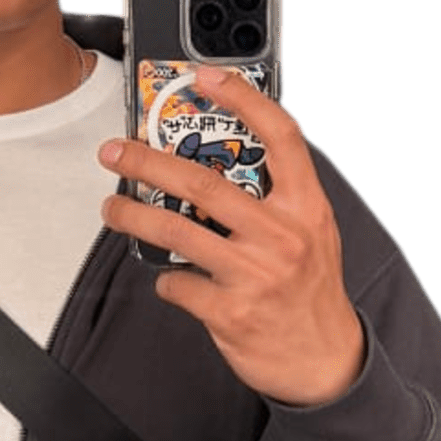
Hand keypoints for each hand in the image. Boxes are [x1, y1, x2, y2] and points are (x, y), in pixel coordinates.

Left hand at [98, 64, 364, 405]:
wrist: (326, 362)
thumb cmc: (311, 293)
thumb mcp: (312, 234)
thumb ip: (276, 200)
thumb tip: (217, 166)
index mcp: (306, 208)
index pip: (279, 136)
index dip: (242, 98)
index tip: (204, 78)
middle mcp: (282, 236)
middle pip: (203, 182)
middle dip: (147, 161)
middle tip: (116, 152)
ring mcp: (255, 274)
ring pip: (177, 232)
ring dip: (134, 217)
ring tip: (113, 207)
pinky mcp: (231, 312)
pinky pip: (178, 285)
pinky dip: (166, 280)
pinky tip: (168, 279)